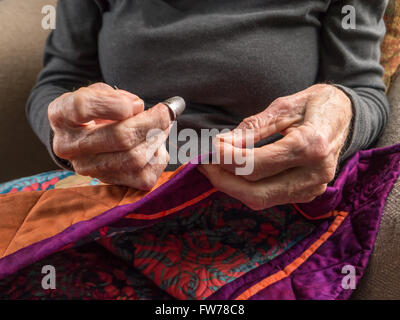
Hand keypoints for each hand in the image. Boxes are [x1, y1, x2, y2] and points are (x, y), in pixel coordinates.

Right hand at [48, 83, 171, 189]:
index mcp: (61, 115)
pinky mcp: (108, 183)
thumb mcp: (99, 93)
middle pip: (120, 137)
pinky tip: (155, 145)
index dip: (115, 105)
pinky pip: (143, 176)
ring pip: (135, 158)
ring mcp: (87, 168)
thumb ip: (116, 96)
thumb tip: (138, 108)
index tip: (138, 103)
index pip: (82, 108)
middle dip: (151, 123)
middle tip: (165, 112)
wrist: (85, 137)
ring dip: (157, 140)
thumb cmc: (96, 111)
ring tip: (162, 126)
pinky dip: (157, 158)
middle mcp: (69, 145)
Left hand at [198, 84, 352, 209]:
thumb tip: (223, 143)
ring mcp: (314, 187)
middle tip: (205, 163)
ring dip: (233, 186)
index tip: (211, 147)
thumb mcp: (284, 106)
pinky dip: (248, 188)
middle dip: (224, 180)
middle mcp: (315, 173)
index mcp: (311, 145)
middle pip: (256, 192)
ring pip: (261, 200)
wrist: (347, 115)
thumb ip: (253, 128)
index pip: (257, 164)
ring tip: (216, 167)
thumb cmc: (317, 104)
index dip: (228, 159)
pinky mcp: (309, 193)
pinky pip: (270, 198)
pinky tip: (236, 173)